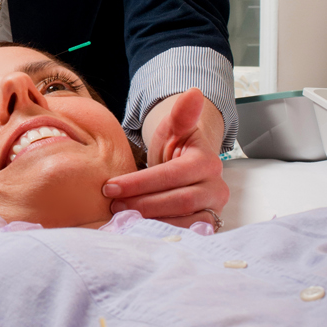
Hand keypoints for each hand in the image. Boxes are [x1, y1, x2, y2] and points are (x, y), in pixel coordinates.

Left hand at [103, 87, 227, 227]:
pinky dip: (163, 233)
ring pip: (185, 221)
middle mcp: (216, 188)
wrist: (186, 165)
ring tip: (122, 218)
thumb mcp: (173, 128)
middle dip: (142, 204)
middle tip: (113, 205)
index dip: (140, 183)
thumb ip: (181, 114)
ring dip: (151, 221)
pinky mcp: (207, 226)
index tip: (110, 186)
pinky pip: (187, 234)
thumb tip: (193, 92)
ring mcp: (213, 209)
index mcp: (207, 162)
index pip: (172, 175)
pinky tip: (139, 231)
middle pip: (178, 201)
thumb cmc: (176, 147)